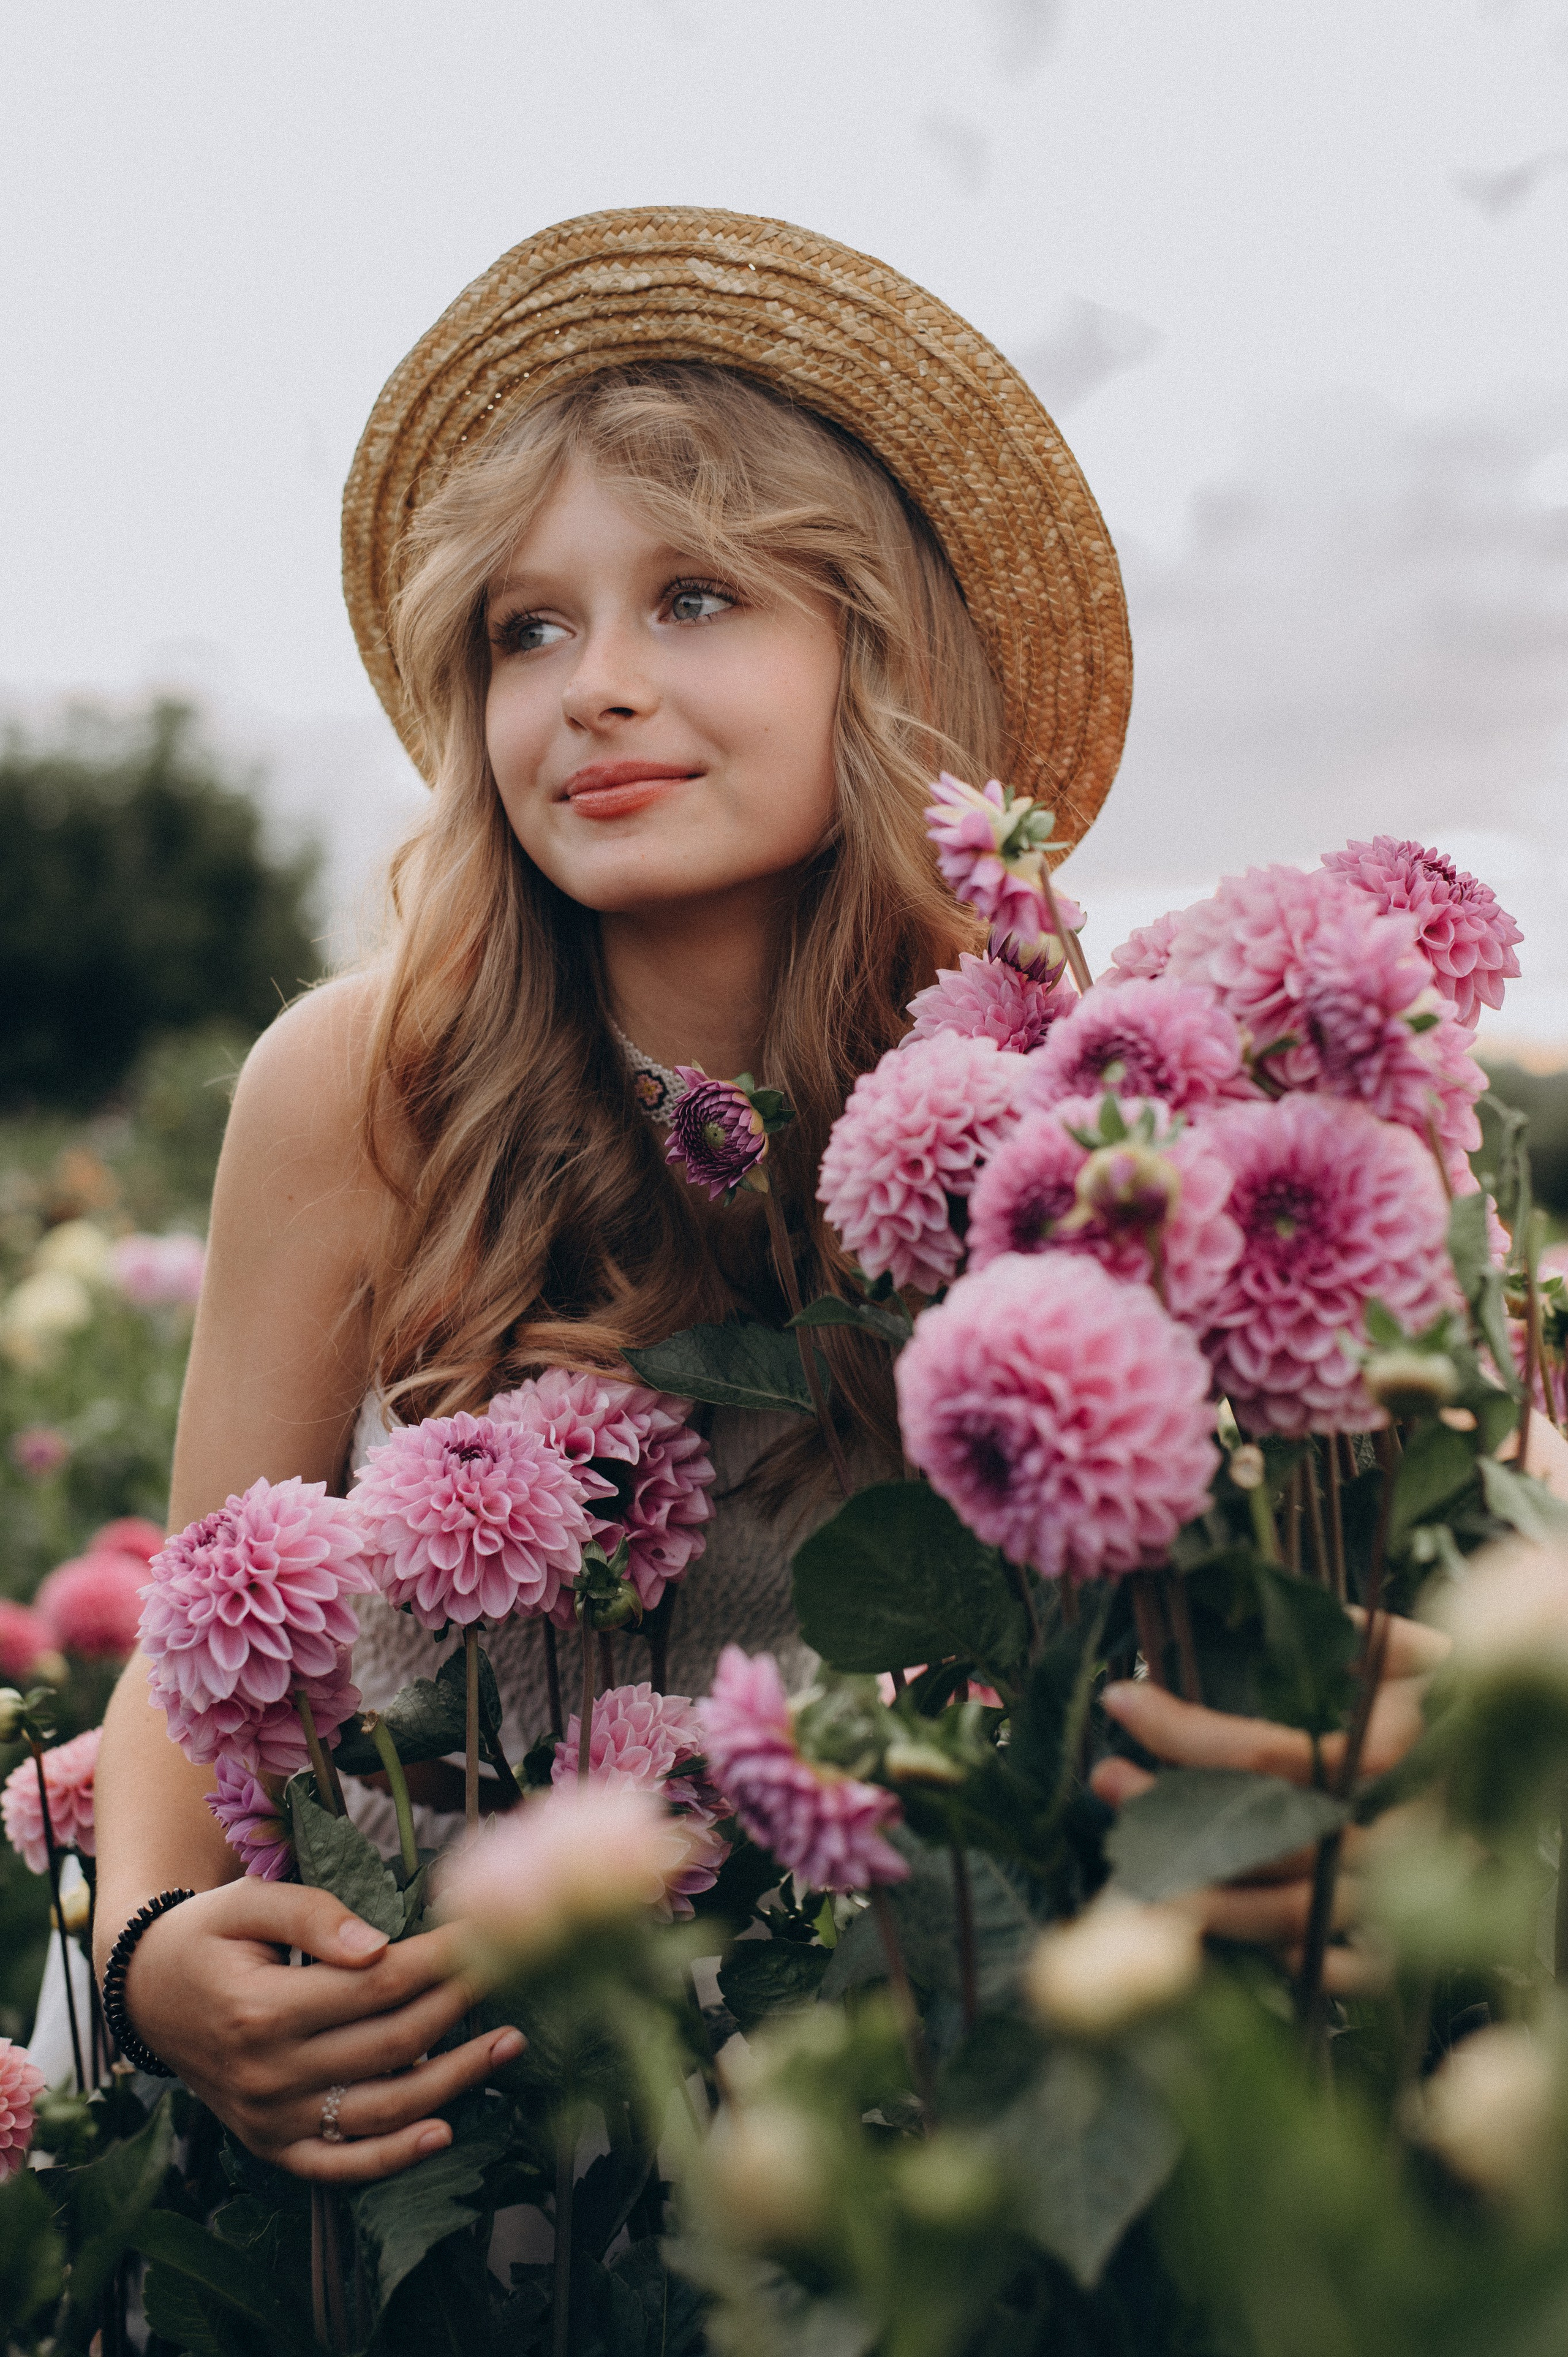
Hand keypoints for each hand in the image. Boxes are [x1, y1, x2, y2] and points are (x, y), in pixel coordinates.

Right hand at [122, 1880, 522, 2181]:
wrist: (148, 1995)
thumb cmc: (207, 1937)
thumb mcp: (245, 1903)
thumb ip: (312, 1914)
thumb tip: (379, 1945)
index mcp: (260, 2009)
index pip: (373, 1986)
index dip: (436, 1961)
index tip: (483, 1936)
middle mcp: (267, 2073)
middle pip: (387, 2045)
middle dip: (456, 2008)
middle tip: (509, 1973)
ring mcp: (270, 2119)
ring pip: (379, 2110)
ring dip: (453, 2081)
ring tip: (508, 2044)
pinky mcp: (271, 2145)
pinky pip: (338, 2165)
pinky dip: (392, 2158)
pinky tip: (443, 2133)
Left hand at [1089, 1612, 1450, 1993]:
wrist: (1540, 1744)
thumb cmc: (1462, 1685)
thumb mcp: (1412, 1642)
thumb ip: (1349, 1632)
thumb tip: (1256, 1606)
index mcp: (1400, 1744)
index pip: (1269, 1753)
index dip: (1183, 1732)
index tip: (1119, 1699)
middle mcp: (1410, 1824)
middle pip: (1272, 1842)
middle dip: (1172, 1814)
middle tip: (1107, 1779)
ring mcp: (1422, 1889)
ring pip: (1296, 1917)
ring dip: (1198, 1891)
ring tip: (1132, 1852)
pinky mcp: (1428, 1935)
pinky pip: (1354, 1969)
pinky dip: (1291, 1956)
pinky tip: (1230, 1923)